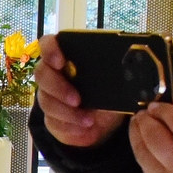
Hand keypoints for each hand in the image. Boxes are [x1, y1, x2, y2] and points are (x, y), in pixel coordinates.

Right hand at [35, 34, 128, 148]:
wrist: (104, 122)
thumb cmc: (106, 93)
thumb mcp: (113, 81)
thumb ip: (114, 70)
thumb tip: (130, 67)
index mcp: (67, 58)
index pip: (48, 44)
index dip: (50, 50)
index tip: (60, 60)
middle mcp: (53, 75)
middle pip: (42, 74)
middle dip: (59, 88)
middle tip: (77, 99)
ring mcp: (49, 96)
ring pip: (47, 101)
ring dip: (67, 113)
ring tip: (88, 120)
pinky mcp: (50, 117)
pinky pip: (53, 121)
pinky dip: (70, 126)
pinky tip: (83, 128)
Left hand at [129, 102, 172, 172]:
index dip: (165, 110)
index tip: (158, 104)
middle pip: (155, 137)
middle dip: (146, 120)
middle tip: (144, 112)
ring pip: (144, 154)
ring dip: (136, 135)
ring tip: (136, 124)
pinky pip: (145, 169)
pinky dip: (141, 153)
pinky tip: (141, 144)